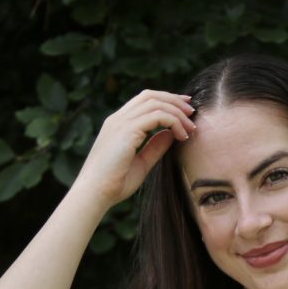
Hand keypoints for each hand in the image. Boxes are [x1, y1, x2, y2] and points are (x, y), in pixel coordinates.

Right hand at [71, 89, 195, 208]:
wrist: (95, 193)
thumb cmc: (114, 184)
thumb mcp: (141, 163)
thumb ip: (155, 147)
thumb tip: (171, 133)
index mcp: (118, 124)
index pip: (144, 101)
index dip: (166, 100)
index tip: (184, 109)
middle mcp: (118, 119)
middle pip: (151, 96)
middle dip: (174, 100)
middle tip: (192, 112)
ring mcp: (121, 122)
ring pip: (156, 103)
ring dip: (177, 112)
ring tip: (190, 128)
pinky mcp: (127, 131)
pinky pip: (157, 116)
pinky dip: (174, 122)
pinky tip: (181, 136)